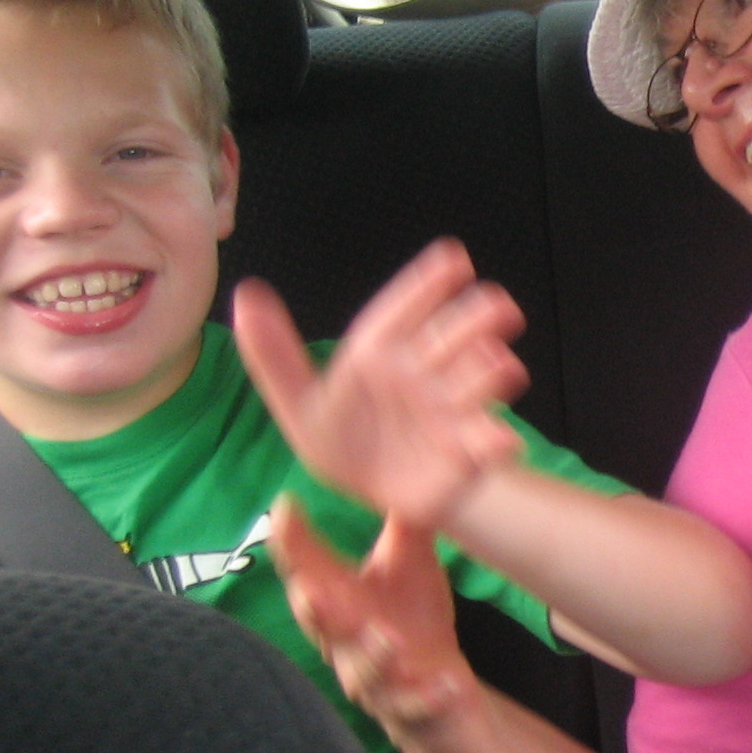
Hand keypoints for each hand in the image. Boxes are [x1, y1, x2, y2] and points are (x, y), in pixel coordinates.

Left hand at [236, 239, 530, 531]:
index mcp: (379, 357)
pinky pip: (484, 446)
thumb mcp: (299, 401)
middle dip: (475, 320)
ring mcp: (448, 412)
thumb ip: (272, 354)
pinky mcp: (465, 454)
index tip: (454, 257)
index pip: (399, 314)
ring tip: (500, 365)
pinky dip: (496, 442)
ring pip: (474, 384)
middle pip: (450, 340)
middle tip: (498, 304)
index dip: (424, 285)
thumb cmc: (344, 439)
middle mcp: (421, 377)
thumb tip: (247, 294)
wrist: (377, 494)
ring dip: (490, 373)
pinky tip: (504, 440)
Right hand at [271, 493, 479, 752]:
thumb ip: (404, 526)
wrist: (443, 694)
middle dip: (314, 609)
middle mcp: (346, 643)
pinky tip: (449, 688)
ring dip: (376, 657)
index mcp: (340, 602)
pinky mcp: (408, 711)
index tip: (284, 510)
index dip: (291, 543)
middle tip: (311, 591)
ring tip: (392, 641)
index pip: (307, 569)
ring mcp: (375, 681)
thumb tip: (409, 467)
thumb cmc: (413, 621)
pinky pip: (414, 710)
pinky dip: (429, 700)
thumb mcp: (410, 567)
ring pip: (365, 673)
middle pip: (320, 625)